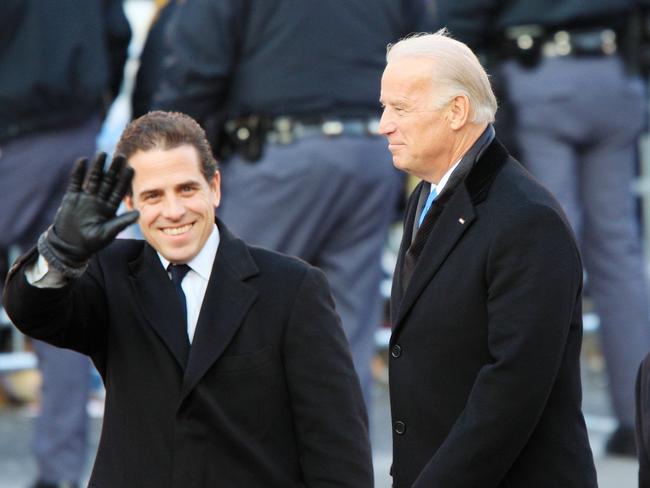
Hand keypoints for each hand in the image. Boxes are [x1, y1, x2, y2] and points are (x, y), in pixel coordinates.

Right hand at [38, 153, 139, 277]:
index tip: (131, 168)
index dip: (125, 180)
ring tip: (103, 154)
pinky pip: (76, 182)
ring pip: (93, 179)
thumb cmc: (91, 242)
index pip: (119, 191)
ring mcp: (86, 197)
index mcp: (110, 208)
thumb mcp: (108, 232)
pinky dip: (79, 172)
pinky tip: (83, 160)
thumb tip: (138, 214)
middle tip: (121, 156)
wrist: (70, 246)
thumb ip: (121, 222)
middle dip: (114, 169)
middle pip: (108, 181)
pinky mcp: (72, 197)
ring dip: (97, 167)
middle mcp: (99, 200)